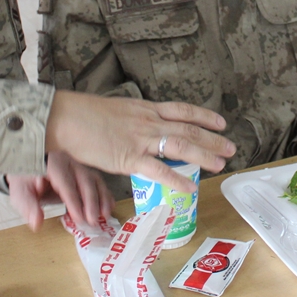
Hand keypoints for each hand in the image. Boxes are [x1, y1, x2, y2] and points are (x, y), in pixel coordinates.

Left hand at [8, 151, 111, 230]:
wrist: (26, 169)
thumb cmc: (24, 181)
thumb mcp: (20, 193)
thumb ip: (28, 207)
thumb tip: (37, 222)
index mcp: (51, 163)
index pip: (65, 183)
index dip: (74, 201)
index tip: (79, 218)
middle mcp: (68, 162)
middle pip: (84, 180)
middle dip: (91, 202)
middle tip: (93, 221)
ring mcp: (78, 166)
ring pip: (94, 180)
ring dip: (102, 199)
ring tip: (104, 216)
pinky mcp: (84, 173)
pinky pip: (97, 182)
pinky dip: (105, 195)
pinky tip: (108, 208)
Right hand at [45, 91, 234, 194]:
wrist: (65, 118)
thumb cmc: (84, 115)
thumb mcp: (116, 111)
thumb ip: (132, 121)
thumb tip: (139, 128)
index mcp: (145, 109)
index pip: (182, 110)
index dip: (204, 116)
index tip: (221, 122)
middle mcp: (148, 122)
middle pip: (188, 128)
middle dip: (213, 139)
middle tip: (231, 147)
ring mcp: (140, 139)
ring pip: (181, 146)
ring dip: (204, 155)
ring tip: (221, 163)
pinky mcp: (128, 158)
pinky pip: (159, 170)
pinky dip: (177, 179)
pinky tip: (190, 187)